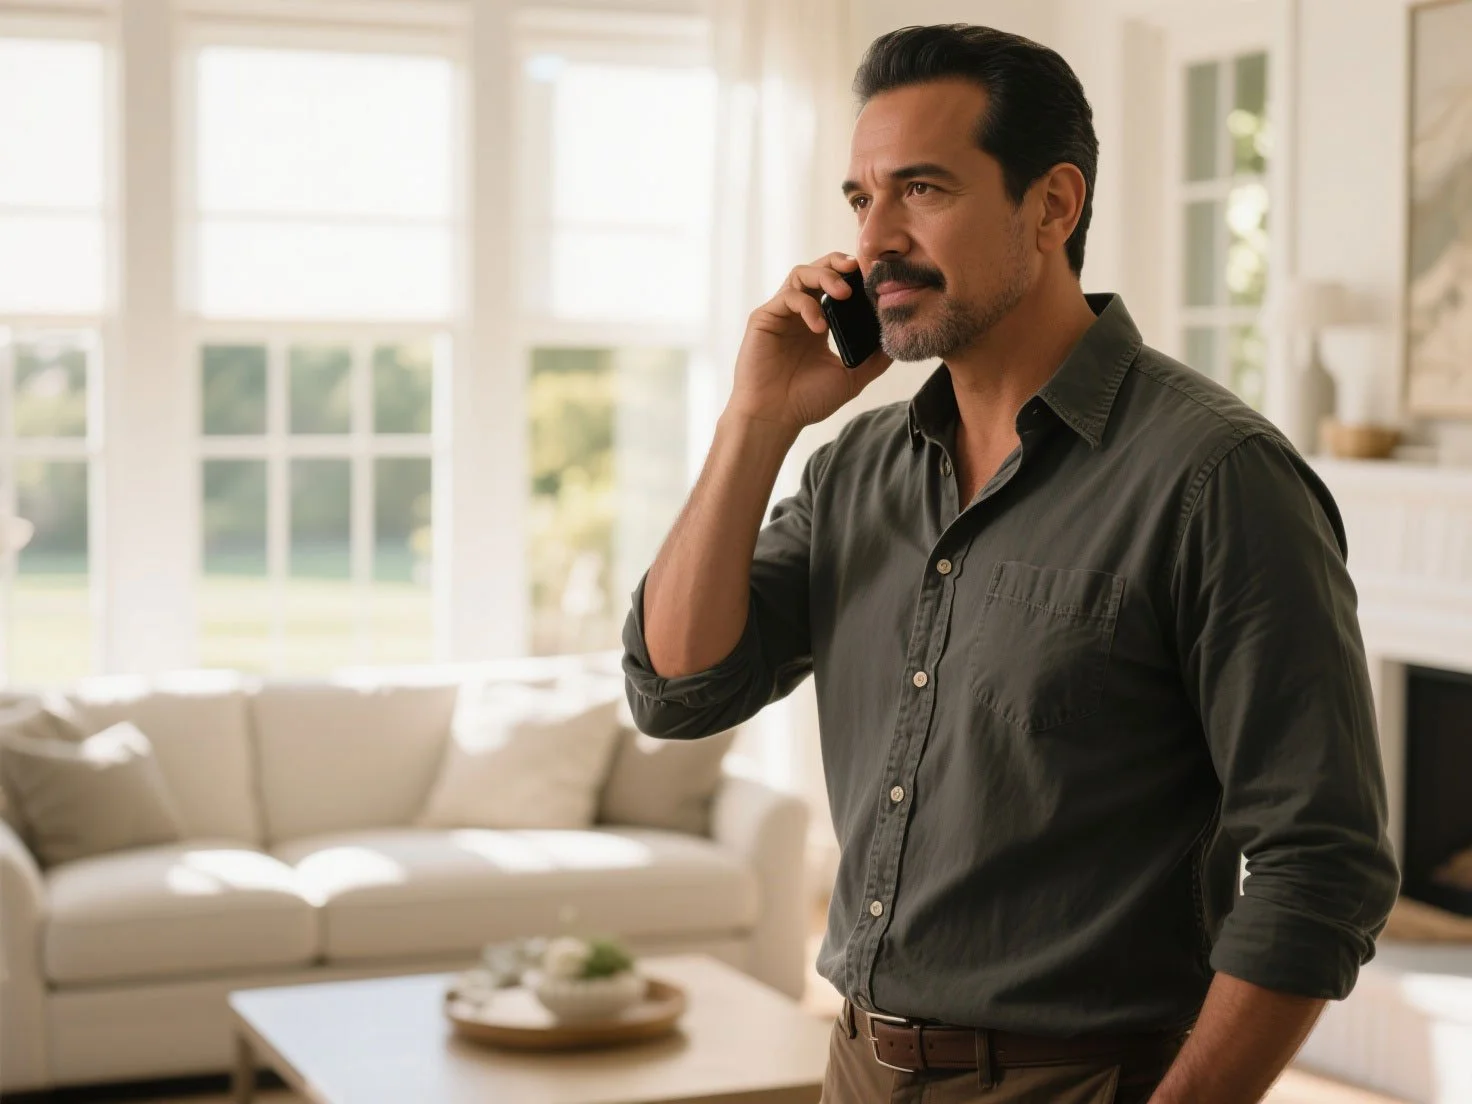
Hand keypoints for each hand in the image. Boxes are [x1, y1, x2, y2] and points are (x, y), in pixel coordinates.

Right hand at [726, 252, 892, 433]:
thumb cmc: (807, 401)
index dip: (854, 276)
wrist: (774, 418)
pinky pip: (788, 297)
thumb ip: (875, 358)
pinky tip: (820, 327)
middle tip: (858, 269)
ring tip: (843, 292)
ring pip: (801, 274)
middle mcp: (799, 313)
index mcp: (819, 323)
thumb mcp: (851, 377)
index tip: (875, 279)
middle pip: (818, 269)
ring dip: (825, 276)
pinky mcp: (764, 317)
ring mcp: (781, 313)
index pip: (837, 285)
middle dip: (839, 263)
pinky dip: (807, 306)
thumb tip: (899, 337)